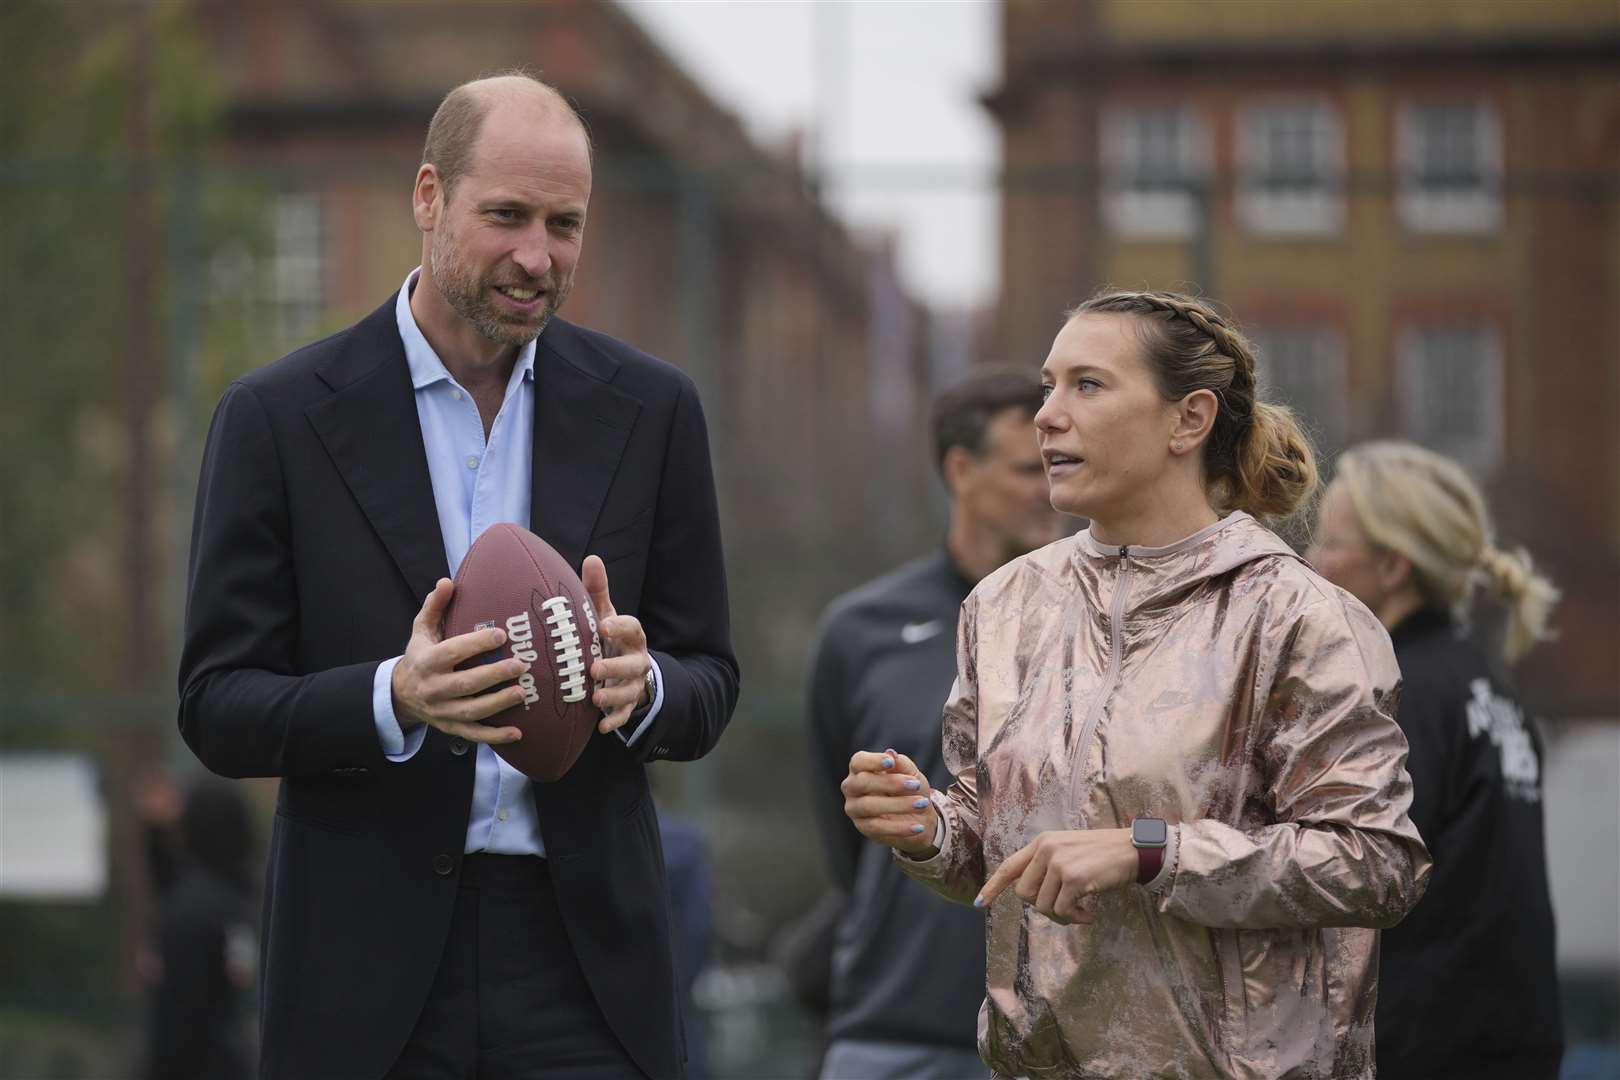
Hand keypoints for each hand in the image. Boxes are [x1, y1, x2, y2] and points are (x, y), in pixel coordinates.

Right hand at [391, 578, 524, 744]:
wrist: (400, 694)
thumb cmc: (420, 656)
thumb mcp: (421, 630)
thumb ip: (435, 607)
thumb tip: (447, 582)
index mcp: (427, 661)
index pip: (452, 652)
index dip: (475, 644)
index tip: (501, 634)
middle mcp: (433, 688)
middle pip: (464, 684)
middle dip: (493, 675)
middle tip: (521, 664)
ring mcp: (442, 711)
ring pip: (471, 711)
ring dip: (498, 704)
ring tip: (522, 693)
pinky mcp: (451, 728)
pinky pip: (474, 735)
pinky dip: (495, 736)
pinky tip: (518, 732)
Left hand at [582, 555, 652, 734]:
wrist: (623, 667)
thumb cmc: (608, 637)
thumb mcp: (605, 613)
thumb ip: (598, 590)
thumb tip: (591, 558)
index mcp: (632, 636)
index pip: (633, 628)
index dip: (620, 627)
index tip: (602, 625)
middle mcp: (637, 660)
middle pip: (634, 664)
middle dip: (616, 667)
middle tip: (594, 668)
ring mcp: (633, 684)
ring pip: (630, 691)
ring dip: (614, 695)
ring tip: (595, 698)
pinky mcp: (627, 704)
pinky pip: (625, 715)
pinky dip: (614, 721)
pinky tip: (600, 727)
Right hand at [841, 748, 938, 855]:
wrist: (920, 817)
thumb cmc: (911, 790)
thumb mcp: (911, 774)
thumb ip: (901, 764)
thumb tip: (891, 754)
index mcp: (861, 769)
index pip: (858, 761)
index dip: (873, 761)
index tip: (891, 762)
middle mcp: (852, 788)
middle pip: (861, 782)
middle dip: (890, 783)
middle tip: (915, 784)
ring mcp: (854, 809)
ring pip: (869, 806)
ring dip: (898, 805)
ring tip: (922, 804)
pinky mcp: (863, 827)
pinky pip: (877, 827)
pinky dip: (899, 827)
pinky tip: (918, 826)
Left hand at [974, 828, 1138, 923]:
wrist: (1132, 849)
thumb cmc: (1101, 854)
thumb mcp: (1067, 850)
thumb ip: (1046, 866)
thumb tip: (1031, 897)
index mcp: (1041, 842)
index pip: (1009, 867)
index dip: (993, 886)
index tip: (979, 902)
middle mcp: (1046, 850)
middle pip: (1024, 893)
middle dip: (1041, 906)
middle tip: (1064, 909)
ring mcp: (1059, 864)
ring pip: (1043, 906)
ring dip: (1061, 916)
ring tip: (1080, 912)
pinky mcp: (1075, 879)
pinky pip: (1063, 910)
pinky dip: (1075, 919)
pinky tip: (1088, 915)